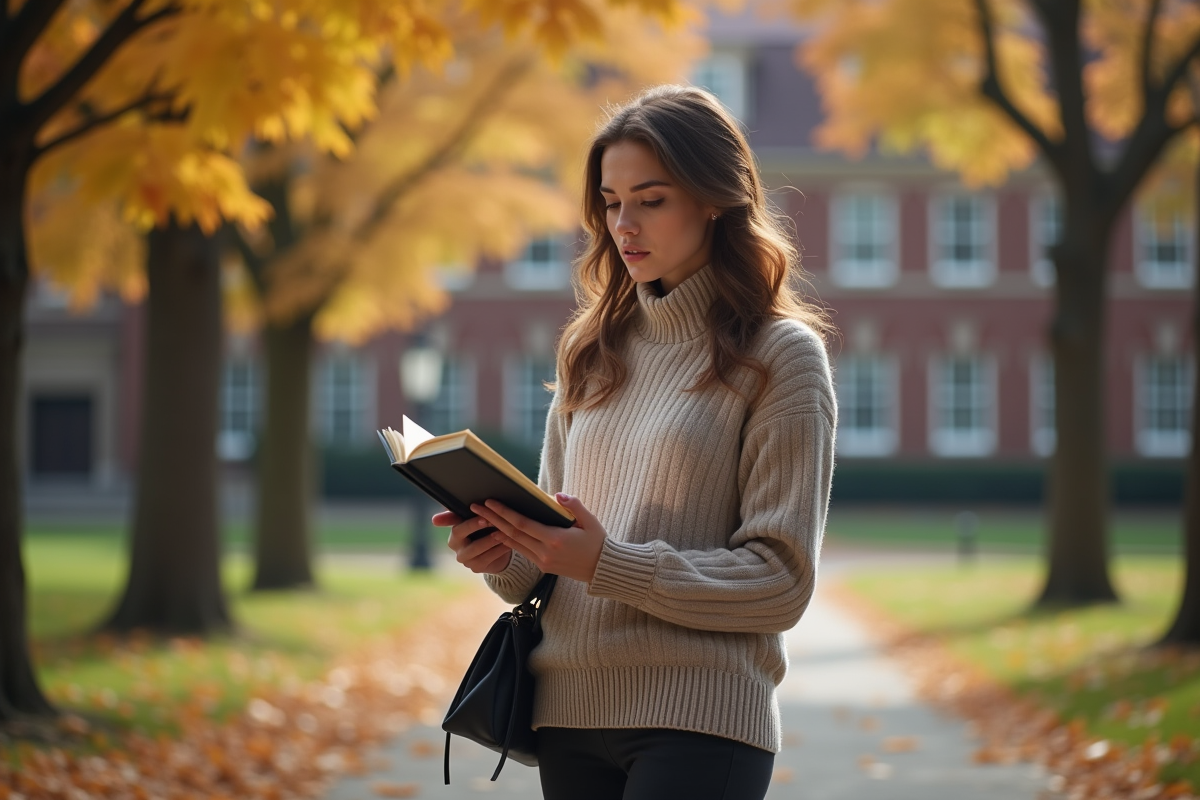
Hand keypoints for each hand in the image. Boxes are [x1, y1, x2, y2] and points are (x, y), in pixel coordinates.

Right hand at [434, 510, 512, 573]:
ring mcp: (465, 560)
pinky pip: (488, 558)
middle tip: (492, 521)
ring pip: (478, 550)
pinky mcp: (476, 568)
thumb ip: (457, 514)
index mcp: (454, 534)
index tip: (482, 517)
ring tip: (504, 532)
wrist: (492, 549)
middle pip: (465, 538)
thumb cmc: (481, 529)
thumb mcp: (471, 519)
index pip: (458, 527)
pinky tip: (508, 543)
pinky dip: (499, 550)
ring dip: (492, 540)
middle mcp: (456, 548)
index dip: (470, 523)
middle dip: (479, 529)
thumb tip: (434, 520)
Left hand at [471, 493, 606, 583]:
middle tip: (475, 506)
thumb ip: (574, 506)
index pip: (523, 524)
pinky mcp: (542, 566)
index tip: (491, 502)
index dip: (505, 513)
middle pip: (512, 533)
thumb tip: (557, 495)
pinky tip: (498, 531)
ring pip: (514, 543)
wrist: (602, 570)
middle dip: (492, 518)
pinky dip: (508, 540)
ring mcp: (542, 562)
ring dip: (496, 529)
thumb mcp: (591, 521)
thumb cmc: (598, 542)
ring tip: (482, 517)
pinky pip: (521, 551)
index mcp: (555, 540)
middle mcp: (545, 553)